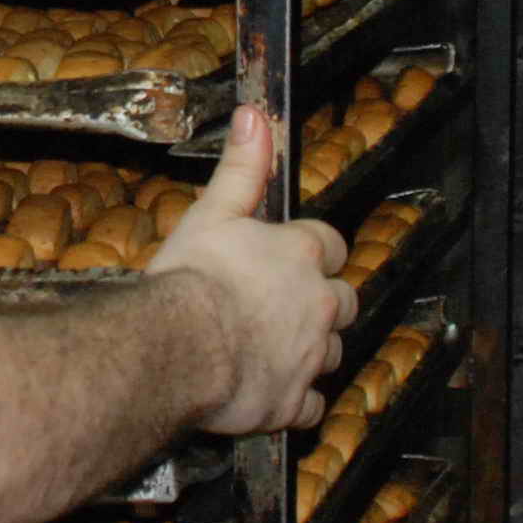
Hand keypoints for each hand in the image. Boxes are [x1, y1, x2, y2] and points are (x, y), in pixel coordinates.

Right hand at [147, 104, 353, 432]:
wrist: (178, 347)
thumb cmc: (192, 280)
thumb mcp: (213, 210)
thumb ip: (241, 167)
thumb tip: (255, 118)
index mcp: (302, 252)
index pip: (330, 245)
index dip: (313, 251)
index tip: (292, 256)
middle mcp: (319, 302)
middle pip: (343, 300)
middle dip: (322, 302)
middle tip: (284, 305)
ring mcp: (311, 354)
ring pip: (332, 351)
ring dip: (312, 349)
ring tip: (275, 348)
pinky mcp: (294, 400)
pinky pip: (312, 404)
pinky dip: (298, 400)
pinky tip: (274, 393)